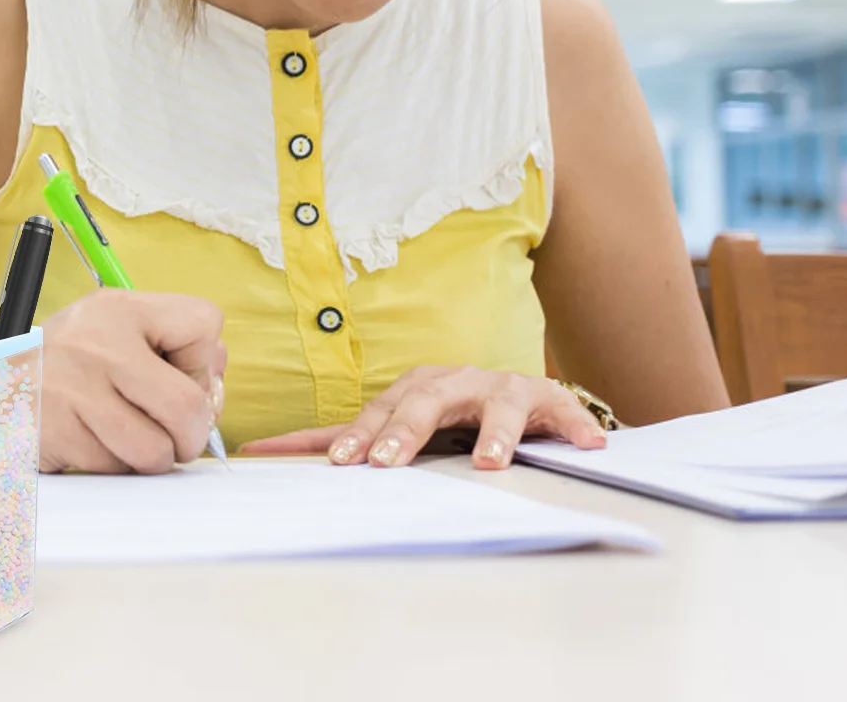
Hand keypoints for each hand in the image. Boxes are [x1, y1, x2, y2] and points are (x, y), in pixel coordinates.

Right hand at [38, 289, 226, 473]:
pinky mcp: (54, 433)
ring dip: (152, 458)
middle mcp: (96, 343)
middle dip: (191, 434)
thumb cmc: (74, 363)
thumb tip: (216, 388)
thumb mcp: (120, 331)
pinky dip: (114, 467)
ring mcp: (72, 390)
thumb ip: (177, 347)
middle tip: (175, 437)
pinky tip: (95, 444)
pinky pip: (115, 470)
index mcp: (120, 309)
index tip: (180, 376)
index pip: (204, 324)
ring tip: (130, 439)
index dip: (205, 363)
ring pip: (155, 451)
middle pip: (188, 405)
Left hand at [240, 366, 607, 468]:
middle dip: (404, 432)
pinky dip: (572, 425)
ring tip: (490, 463)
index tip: (333, 463)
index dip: (354, 434)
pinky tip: (586, 445)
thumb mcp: (400, 426)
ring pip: (492, 404)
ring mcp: (498, 387)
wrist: (520, 395)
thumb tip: (261, 449)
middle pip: (423, 402)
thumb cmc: (452, 416)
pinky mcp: (544, 399)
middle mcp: (452, 382)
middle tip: (384, 463)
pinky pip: (558, 411)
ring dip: (492, 432)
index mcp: (413, 389)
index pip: (375, 412)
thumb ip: (347, 439)